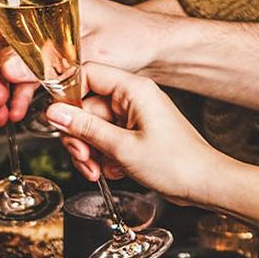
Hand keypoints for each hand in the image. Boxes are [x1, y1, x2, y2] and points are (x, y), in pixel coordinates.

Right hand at [0, 0, 183, 126]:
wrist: (160, 51)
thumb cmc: (133, 38)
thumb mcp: (88, 52)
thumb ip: (47, 64)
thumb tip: (7, 71)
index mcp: (51, 3)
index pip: (0, 12)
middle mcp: (46, 18)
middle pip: (2, 45)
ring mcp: (51, 40)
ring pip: (14, 65)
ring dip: (6, 91)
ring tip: (5, 115)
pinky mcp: (58, 58)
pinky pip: (30, 76)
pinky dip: (22, 94)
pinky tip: (18, 111)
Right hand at [44, 63, 258, 231]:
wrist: (204, 184)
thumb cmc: (175, 163)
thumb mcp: (122, 147)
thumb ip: (85, 127)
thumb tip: (54, 112)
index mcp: (132, 89)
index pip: (87, 74)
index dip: (67, 94)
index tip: (58, 118)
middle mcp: (132, 97)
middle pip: (86, 107)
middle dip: (79, 136)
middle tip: (84, 157)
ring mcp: (134, 115)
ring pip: (93, 127)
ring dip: (90, 151)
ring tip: (98, 171)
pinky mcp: (135, 133)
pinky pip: (106, 139)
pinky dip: (104, 156)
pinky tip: (113, 171)